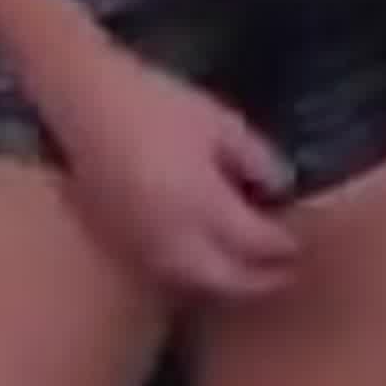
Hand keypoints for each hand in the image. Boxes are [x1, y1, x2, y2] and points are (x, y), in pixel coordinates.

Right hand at [39, 43, 299, 297]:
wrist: (83, 102)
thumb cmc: (155, 103)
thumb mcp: (219, 122)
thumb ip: (256, 158)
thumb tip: (282, 189)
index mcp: (201, 203)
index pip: (254, 243)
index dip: (283, 247)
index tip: (302, 244)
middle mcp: (171, 237)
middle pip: (225, 279)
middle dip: (260, 280)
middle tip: (287, 273)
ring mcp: (139, 245)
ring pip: (192, 284)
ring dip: (226, 284)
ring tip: (252, 274)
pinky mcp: (117, 242)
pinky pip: (164, 273)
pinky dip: (193, 277)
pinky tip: (207, 262)